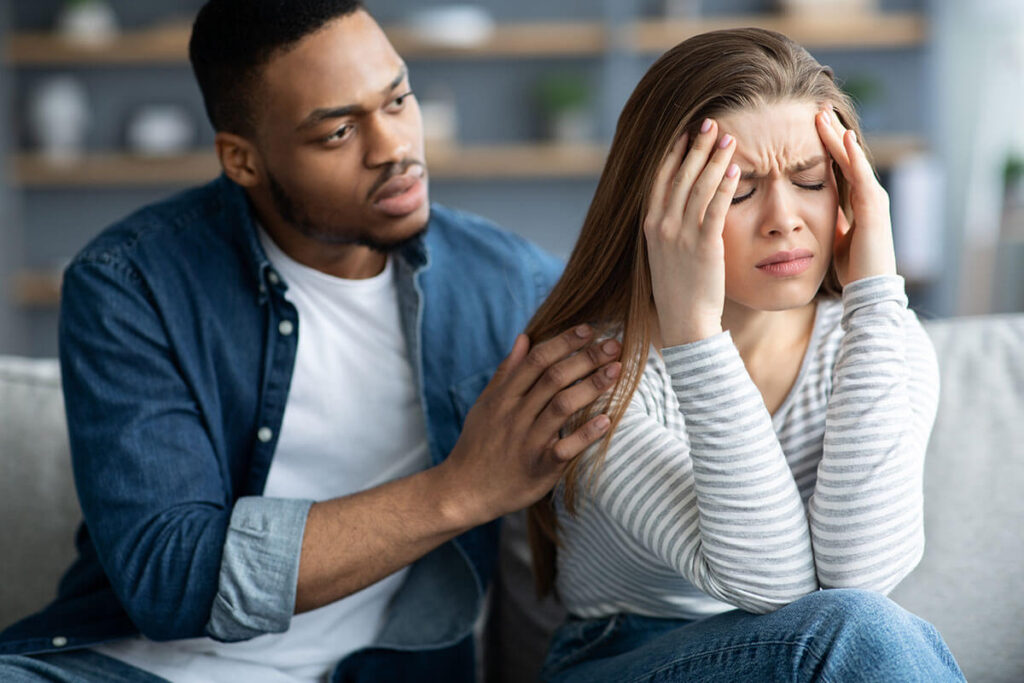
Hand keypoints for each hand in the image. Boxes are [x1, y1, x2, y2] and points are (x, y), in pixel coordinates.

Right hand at [439, 325, 621, 523]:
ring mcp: (527, 441)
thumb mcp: (486, 404)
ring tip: (617, 371)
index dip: (563, 342)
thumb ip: (507, 371)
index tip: (588, 329)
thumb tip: (524, 338)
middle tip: (614, 344)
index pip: (536, 360)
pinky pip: (565, 448)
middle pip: (554, 378)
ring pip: (562, 407)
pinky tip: (607, 420)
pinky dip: (585, 434)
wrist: (463, 491)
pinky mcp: (539, 468)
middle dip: (586, 358)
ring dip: (592, 387)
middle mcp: (515, 415)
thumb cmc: (478, 444)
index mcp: (504, 397)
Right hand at [643, 118, 739, 346]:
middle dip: (696, 146)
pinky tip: (737, 168)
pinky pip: (716, 208)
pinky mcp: (703, 246)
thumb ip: (669, 226)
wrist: (684, 321)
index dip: (673, 152)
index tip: (685, 131)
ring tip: (729, 137)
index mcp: (650, 224)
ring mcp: (680, 235)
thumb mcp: (665, 252)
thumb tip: (678, 205)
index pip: (660, 178)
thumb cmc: (679, 288)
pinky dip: (726, 185)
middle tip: (711, 122)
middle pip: (680, 175)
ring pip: (699, 186)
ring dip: (714, 158)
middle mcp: (661, 225)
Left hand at [815, 108, 897, 285]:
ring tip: (824, 115)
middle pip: (847, 156)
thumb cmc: (853, 268)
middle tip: (817, 108)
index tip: (810, 125)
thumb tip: (815, 210)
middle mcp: (869, 195)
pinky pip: (861, 177)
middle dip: (831, 132)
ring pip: (853, 161)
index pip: (840, 165)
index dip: (826, 145)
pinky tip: (844, 139)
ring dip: (839, 137)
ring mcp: (874, 200)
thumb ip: (830, 220)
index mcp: (859, 201)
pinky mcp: (873, 209)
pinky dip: (853, 157)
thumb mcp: (835, 237)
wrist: (868, 291)